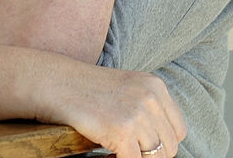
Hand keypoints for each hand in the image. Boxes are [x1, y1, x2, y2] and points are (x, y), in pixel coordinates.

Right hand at [38, 63, 186, 157]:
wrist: (54, 83)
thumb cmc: (84, 90)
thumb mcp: (126, 90)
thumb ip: (147, 110)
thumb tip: (161, 146)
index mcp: (155, 86)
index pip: (178, 130)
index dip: (162, 143)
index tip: (142, 147)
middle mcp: (151, 98)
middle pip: (169, 146)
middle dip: (149, 156)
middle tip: (126, 151)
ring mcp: (137, 113)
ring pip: (155, 157)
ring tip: (116, 153)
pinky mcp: (122, 130)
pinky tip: (106, 156)